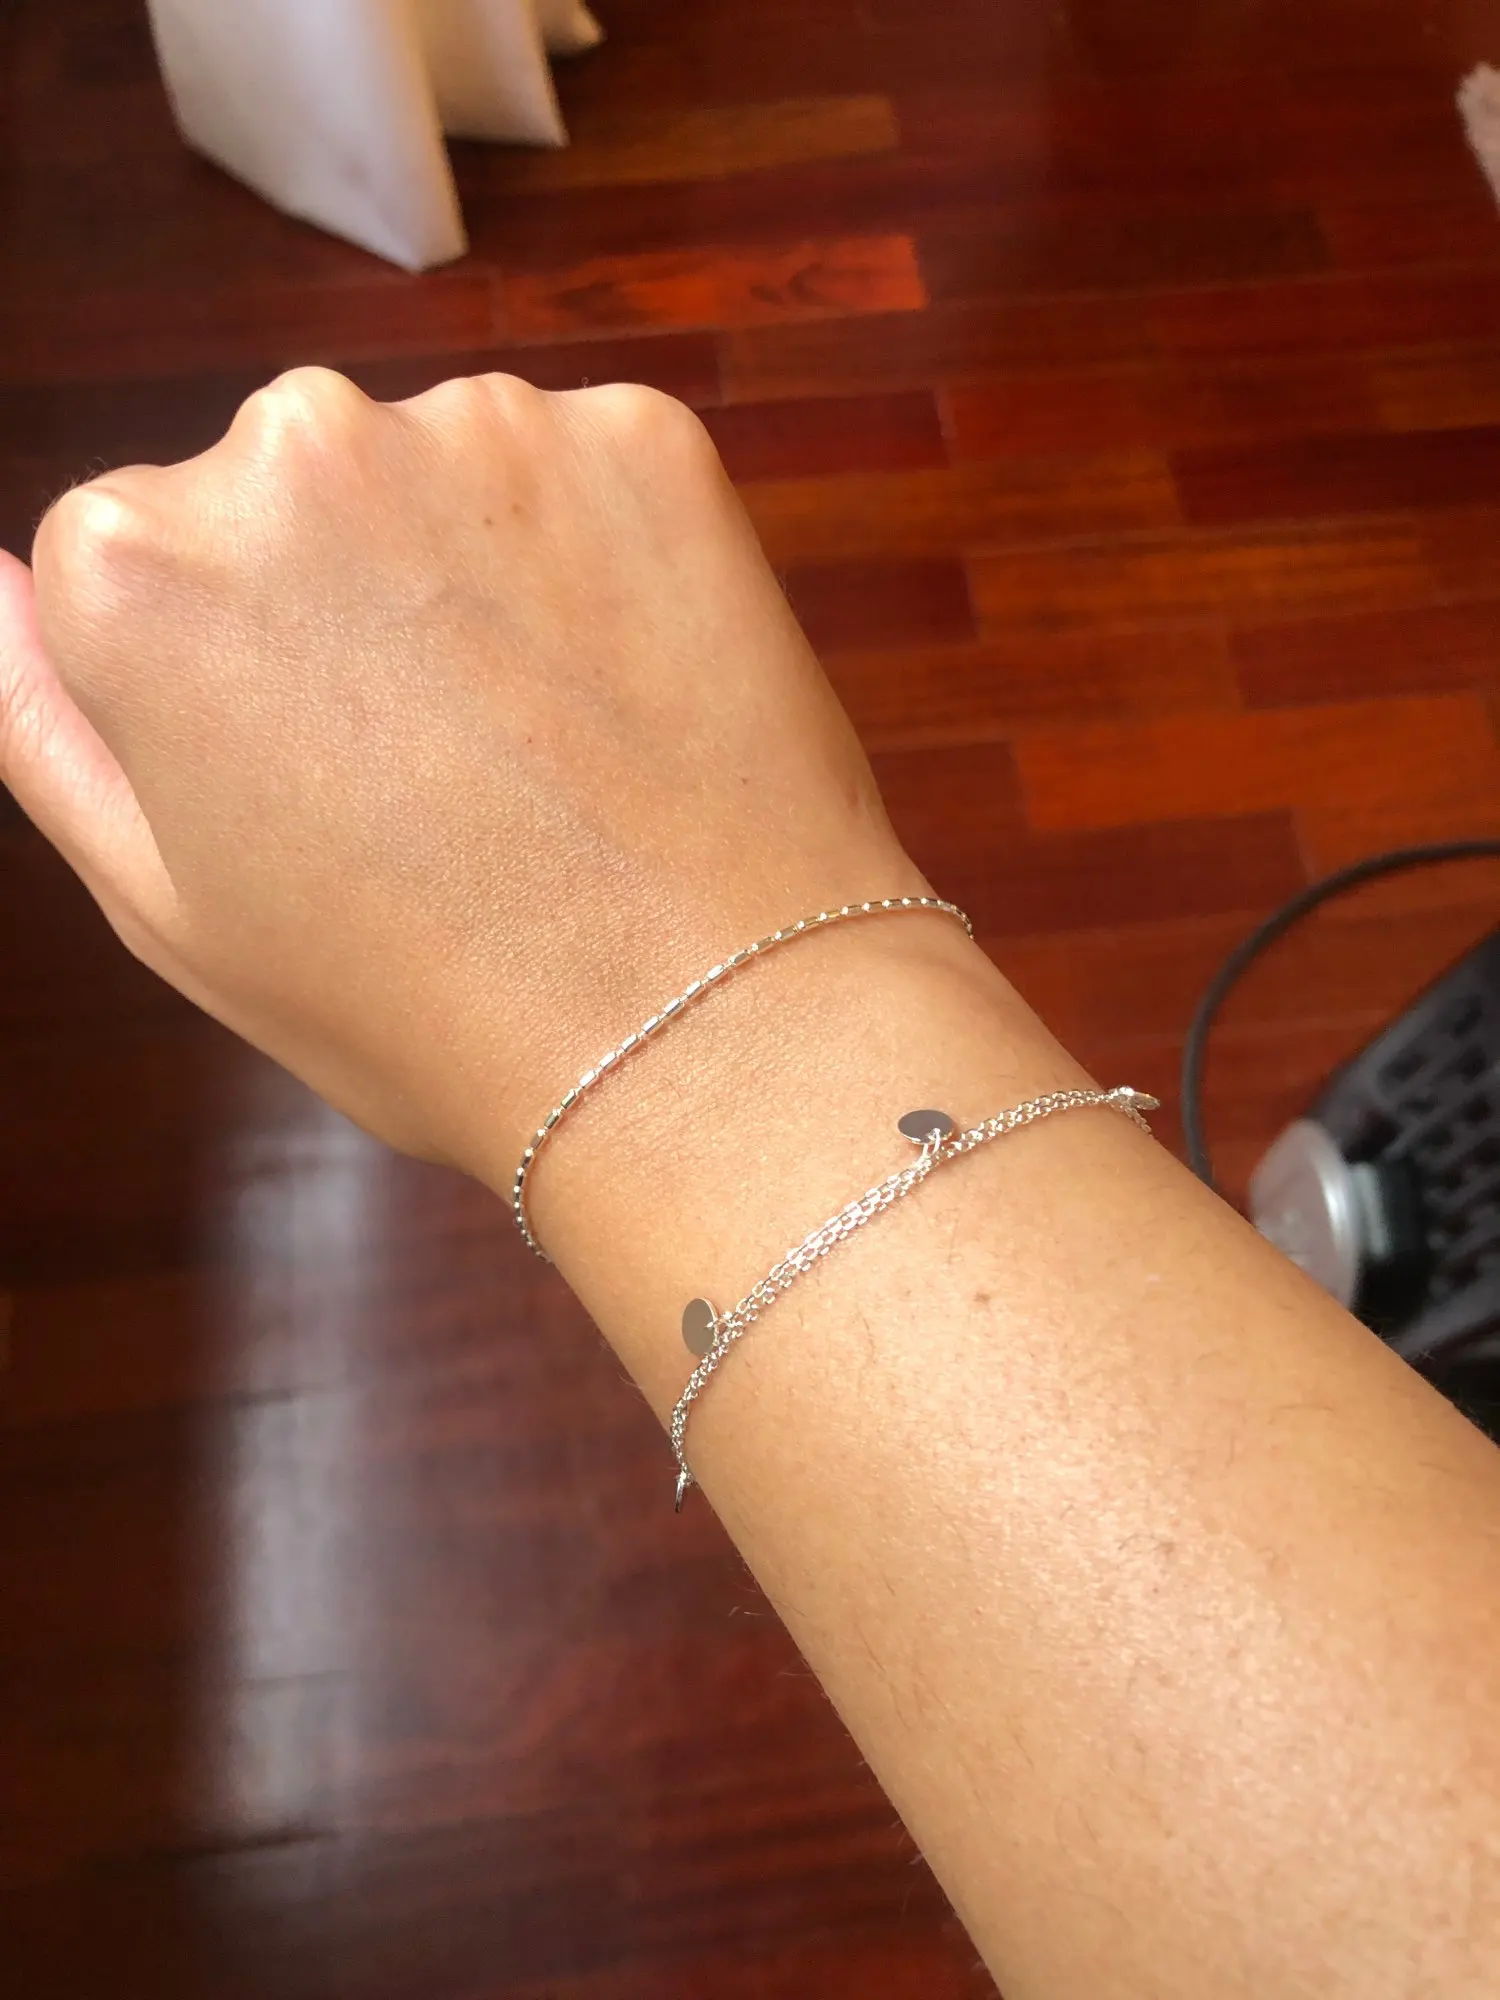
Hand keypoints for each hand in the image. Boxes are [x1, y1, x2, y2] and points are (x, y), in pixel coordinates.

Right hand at [0, 368, 922, 1171]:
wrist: (703, 1026)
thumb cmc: (424, 1002)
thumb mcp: (170, 907)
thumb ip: (45, 725)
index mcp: (138, 563)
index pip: (134, 559)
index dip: (231, 678)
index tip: (316, 776)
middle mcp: (292, 444)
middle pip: (284, 493)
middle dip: (342, 600)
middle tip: (442, 773)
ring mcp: (482, 426)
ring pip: (440, 476)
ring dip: (473, 572)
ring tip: (547, 748)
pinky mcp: (641, 437)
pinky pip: (584, 477)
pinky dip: (601, 557)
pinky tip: (629, 693)